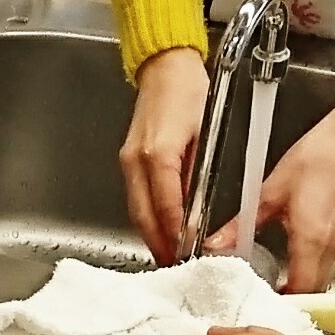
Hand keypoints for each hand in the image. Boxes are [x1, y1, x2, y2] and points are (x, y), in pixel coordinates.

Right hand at [122, 47, 211, 262]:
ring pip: (135, 211)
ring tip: (169, 255)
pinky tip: (160, 229)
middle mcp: (136, 161)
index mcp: (158, 155)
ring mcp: (128, 161)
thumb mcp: (207, 135)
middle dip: (158, 245)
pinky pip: (135, 198)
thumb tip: (198, 216)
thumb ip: (199, 178)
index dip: (176, 236)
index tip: (187, 255)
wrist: (165, 67)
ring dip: (150, 235)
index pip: (166, 208)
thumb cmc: (189, 92)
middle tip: (175, 267)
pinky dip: (146, 218)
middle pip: (143, 217)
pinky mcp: (127, 160)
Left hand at [215, 120, 334, 290]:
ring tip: (273, 285)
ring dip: (301, 287)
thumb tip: (216, 243)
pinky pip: (326, 265)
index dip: (280, 301)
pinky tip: (289, 264)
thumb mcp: (268, 192)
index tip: (259, 303)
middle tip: (262, 298)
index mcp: (311, 239)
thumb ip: (240, 224)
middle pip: (313, 291)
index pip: (299, 289)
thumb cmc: (315, 159)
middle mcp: (329, 246)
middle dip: (290, 299)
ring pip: (322, 280)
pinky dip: (308, 272)